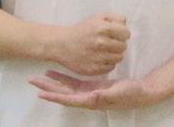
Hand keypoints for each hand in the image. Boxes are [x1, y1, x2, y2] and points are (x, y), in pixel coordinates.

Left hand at [29, 70, 159, 110]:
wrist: (142, 92)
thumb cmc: (131, 93)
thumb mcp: (118, 92)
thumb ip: (104, 95)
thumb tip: (91, 96)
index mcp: (91, 100)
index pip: (69, 99)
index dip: (54, 96)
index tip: (40, 93)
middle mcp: (86, 98)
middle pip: (63, 94)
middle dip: (47, 87)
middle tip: (31, 80)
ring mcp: (89, 92)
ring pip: (66, 88)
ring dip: (53, 82)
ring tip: (39, 75)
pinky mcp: (93, 86)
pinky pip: (74, 83)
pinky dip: (64, 78)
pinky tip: (56, 74)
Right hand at [47, 12, 129, 75]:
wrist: (62, 45)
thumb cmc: (82, 30)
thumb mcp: (97, 17)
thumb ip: (115, 18)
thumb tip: (125, 25)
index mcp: (102, 28)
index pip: (126, 33)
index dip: (122, 33)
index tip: (117, 34)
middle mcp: (101, 43)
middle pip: (124, 46)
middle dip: (119, 44)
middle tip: (109, 42)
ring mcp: (98, 58)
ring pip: (119, 58)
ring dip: (114, 54)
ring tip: (105, 50)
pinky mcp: (95, 69)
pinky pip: (111, 67)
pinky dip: (108, 63)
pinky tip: (100, 57)